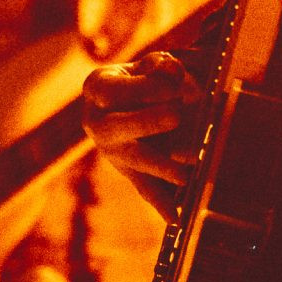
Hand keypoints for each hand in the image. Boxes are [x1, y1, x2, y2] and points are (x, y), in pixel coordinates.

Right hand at [82, 51, 203, 218]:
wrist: (134, 100)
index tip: (173, 81)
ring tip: (184, 172)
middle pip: (114, 128)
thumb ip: (161, 66)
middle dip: (146, 122)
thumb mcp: (150, 63)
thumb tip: (172, 72)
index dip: (142, 87)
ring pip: (132, 161)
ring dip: (159, 165)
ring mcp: (112, 151)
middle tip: (176, 115)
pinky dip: (162, 203)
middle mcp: (97, 122)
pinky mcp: (130, 171)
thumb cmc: (145, 76)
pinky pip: (144, 187)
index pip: (112, 91)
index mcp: (97, 88)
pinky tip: (176, 217)